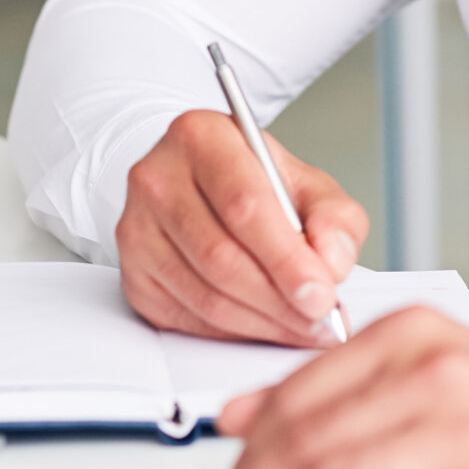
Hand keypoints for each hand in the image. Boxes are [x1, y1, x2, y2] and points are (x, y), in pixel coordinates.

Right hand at [115, 109, 367, 347]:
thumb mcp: (306, 183)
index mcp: (200, 136)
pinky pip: (187, 318)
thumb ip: (334, 218)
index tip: (322, 293)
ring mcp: (136, 228)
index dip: (286, 258)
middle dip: (278, 299)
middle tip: (319, 319)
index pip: (244, 205)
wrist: (200, 185)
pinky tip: (265, 325)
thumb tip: (332, 263)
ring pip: (204, 295)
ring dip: (261, 323)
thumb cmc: (254, 182)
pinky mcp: (133, 274)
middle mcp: (157, 178)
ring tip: (302, 327)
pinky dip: (234, 332)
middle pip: (220, 256)